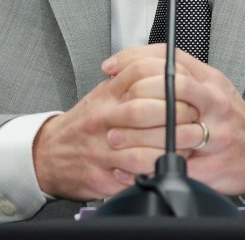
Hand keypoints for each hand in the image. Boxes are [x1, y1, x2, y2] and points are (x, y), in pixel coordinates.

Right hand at [31, 45, 197, 200]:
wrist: (48, 154)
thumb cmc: (84, 124)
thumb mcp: (104, 94)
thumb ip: (131, 80)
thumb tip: (169, 69)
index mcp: (107, 94)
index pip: (141, 75)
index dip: (170, 80)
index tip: (188, 88)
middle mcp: (103, 118)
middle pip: (147, 109)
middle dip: (179, 114)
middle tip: (196, 117)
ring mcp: (101, 148)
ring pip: (145, 145)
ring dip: (174, 144)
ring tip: (192, 142)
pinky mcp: (102, 175)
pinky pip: (137, 172)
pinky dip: (158, 168)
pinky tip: (169, 163)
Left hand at [104, 46, 244, 196]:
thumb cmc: (230, 116)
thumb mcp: (210, 84)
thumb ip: (177, 73)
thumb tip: (131, 66)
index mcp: (209, 80)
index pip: (168, 59)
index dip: (133, 61)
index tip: (110, 69)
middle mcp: (213, 102)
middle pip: (169, 88)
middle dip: (135, 98)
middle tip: (114, 108)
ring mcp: (214, 134)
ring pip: (170, 129)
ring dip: (136, 134)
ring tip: (115, 137)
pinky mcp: (209, 164)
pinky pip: (173, 164)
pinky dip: (147, 165)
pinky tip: (129, 165)